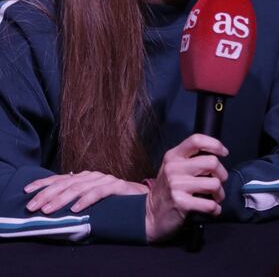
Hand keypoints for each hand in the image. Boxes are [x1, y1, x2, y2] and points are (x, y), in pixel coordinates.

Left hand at [24, 171, 148, 213]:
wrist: (143, 202)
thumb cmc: (115, 201)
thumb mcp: (92, 197)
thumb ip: (77, 196)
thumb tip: (54, 201)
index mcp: (85, 177)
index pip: (60, 178)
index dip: (43, 184)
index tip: (27, 192)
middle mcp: (93, 175)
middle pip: (66, 183)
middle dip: (47, 195)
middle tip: (34, 206)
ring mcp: (105, 180)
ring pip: (79, 188)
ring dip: (62, 200)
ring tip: (49, 209)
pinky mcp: (117, 187)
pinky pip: (99, 193)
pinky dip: (86, 201)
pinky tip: (76, 209)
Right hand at [145, 133, 228, 242]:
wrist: (151, 214)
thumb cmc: (167, 189)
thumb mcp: (173, 167)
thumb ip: (189, 158)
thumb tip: (216, 155)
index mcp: (173, 156)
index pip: (197, 140)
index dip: (215, 144)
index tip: (224, 152)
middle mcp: (174, 168)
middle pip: (212, 162)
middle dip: (222, 174)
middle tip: (219, 181)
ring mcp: (177, 185)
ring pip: (214, 184)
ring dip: (220, 194)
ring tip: (214, 197)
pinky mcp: (181, 203)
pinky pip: (210, 204)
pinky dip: (216, 209)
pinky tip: (211, 209)